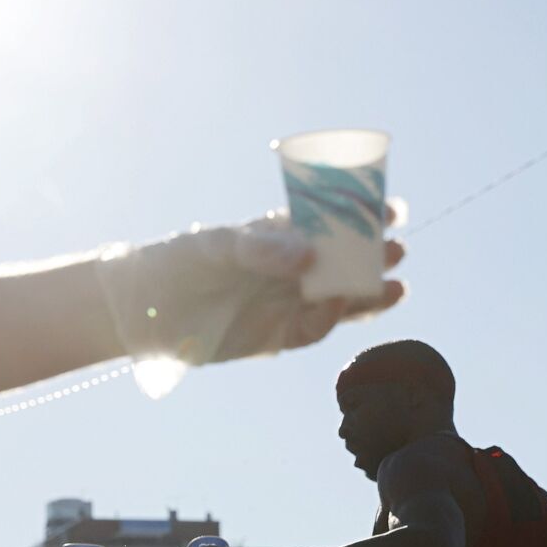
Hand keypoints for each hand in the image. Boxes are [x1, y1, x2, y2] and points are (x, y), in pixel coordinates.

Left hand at [96, 212, 406, 368]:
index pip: (330, 223)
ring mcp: (288, 302)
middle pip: (343, 262)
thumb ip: (262, 249)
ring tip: (396, 287)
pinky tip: (346, 307)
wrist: (149, 315)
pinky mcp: (281, 336)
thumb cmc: (180, 264)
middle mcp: (291, 268)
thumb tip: (310, 255)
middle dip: (372, 256)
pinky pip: (316, 328)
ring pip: (339, 297)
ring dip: (367, 294)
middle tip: (398, 249)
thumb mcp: (217, 247)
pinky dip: (333, 319)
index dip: (362, 217)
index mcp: (280, 235)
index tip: (391, 210)